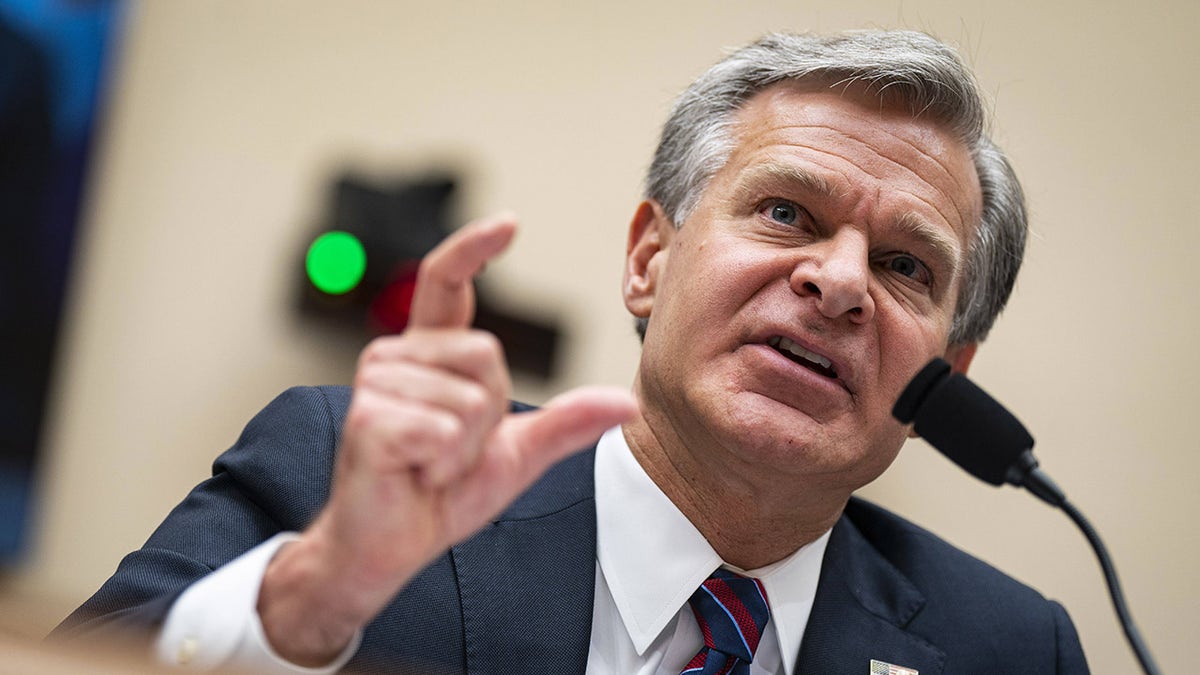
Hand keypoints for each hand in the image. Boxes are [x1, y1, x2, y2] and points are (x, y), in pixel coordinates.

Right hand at [257, 214, 635, 665]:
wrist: (386, 546)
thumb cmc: (440, 494)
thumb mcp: (515, 456)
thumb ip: (565, 424)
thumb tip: (627, 403)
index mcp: (429, 354)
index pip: (445, 282)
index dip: (473, 249)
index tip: (509, 224)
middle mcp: (398, 356)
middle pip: (487, 355)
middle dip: (489, 417)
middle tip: (452, 450)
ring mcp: (377, 383)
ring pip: (471, 398)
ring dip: (465, 448)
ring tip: (430, 462)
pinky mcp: (368, 418)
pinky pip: (445, 430)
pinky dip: (445, 465)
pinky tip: (415, 472)